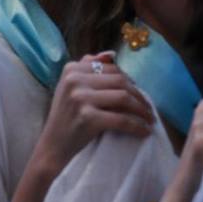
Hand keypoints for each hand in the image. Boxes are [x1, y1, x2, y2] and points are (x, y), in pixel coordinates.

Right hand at [32, 52, 154, 177]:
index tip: (138, 93)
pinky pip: (121, 119)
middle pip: (119, 80)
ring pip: (123, 97)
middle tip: (149, 108)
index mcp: (72, 68)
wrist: (52, 147)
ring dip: (141, 110)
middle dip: (139, 94)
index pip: (111, 68)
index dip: (129, 80)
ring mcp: (81, 98)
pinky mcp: (88, 118)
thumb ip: (88, 67)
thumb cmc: (65, 117)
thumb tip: (112, 54)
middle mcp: (75, 79)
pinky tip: (144, 132)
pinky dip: (137, 126)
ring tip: (150, 119)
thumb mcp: (70, 87)